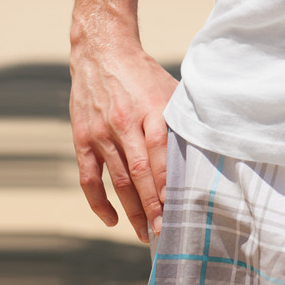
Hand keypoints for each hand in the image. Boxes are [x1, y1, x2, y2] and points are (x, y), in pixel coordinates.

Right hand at [69, 39, 178, 243]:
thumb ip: (179, 117)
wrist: (102, 52)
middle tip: (163, 231)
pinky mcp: (83, 138)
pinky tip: (112, 219)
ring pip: (117, 180)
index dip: (167, 180)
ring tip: (144, 233)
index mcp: (150, 108)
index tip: (178, 205)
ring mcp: (101, 132)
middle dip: (152, 205)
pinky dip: (99, 203)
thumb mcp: (167, 88)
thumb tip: (201, 148)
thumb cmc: (142, 73)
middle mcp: (124, 122)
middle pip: (138, 172)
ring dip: (131, 210)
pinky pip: (89, 178)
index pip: (159, 150)